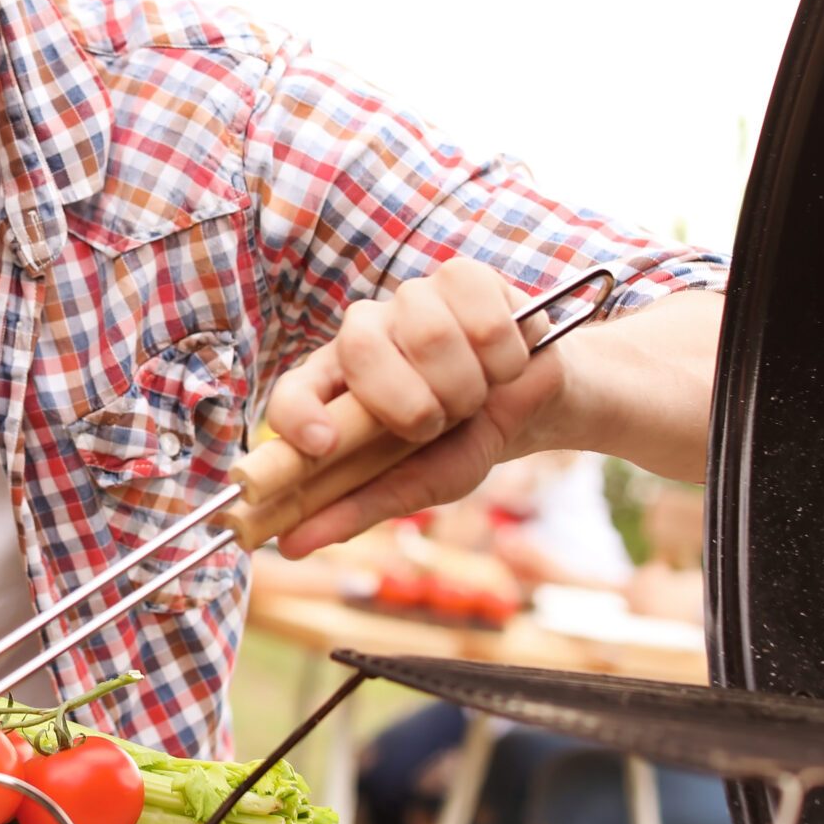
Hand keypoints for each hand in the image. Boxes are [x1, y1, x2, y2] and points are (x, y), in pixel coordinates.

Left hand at [264, 258, 564, 554]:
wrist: (534, 407)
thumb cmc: (463, 442)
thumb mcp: (416, 484)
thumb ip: (357, 509)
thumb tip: (290, 547)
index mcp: (336, 387)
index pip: (292, 391)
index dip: (298, 415)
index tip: (322, 444)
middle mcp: (363, 334)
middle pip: (362, 347)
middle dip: (412, 404)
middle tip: (437, 423)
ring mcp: (411, 300)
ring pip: (428, 332)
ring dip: (467, 386)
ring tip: (475, 396)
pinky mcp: (464, 277)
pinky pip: (482, 317)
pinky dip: (505, 358)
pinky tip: (504, 364)